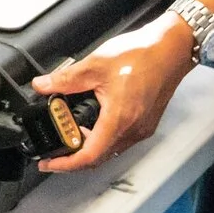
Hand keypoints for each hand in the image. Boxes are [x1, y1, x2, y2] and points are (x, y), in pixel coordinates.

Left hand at [32, 14, 196, 172]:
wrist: (171, 48)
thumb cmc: (142, 54)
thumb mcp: (95, 64)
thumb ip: (65, 78)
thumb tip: (43, 85)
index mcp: (119, 119)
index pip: (89, 156)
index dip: (65, 164)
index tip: (48, 163)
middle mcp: (133, 130)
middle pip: (99, 158)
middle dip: (74, 157)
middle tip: (55, 148)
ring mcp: (142, 128)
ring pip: (110, 150)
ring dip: (89, 147)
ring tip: (71, 131)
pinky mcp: (146, 123)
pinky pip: (121, 140)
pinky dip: (103, 138)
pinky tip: (94, 122)